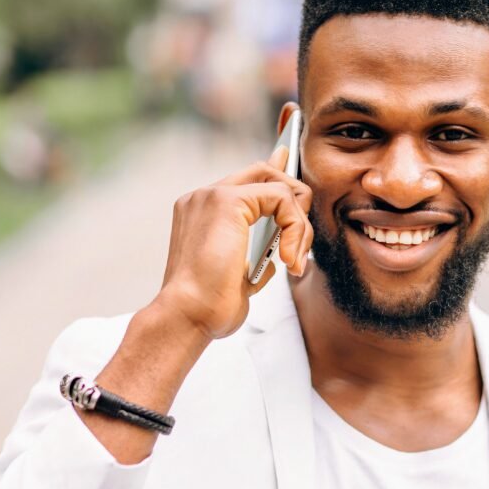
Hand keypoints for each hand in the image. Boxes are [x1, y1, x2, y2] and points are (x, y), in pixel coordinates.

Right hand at [152, 145, 313, 340]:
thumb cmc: (207, 306)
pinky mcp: (228, 201)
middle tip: (301, 242)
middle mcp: (203, 198)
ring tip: (295, 260)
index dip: (276, 180)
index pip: (246, 182)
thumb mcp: (239, 277)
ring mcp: (212, 195)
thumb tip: (279, 255)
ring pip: (278, 186)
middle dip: (295, 201)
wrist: (188, 315)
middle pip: (264, 173)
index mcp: (202, 212)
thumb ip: (256, 256)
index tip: (294, 184)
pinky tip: (289, 258)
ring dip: (298, 224)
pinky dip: (295, 228)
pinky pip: (281, 198)